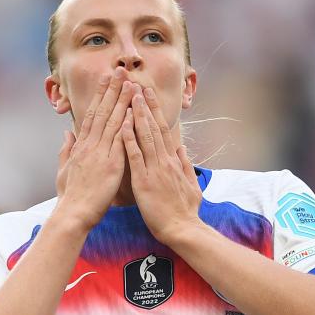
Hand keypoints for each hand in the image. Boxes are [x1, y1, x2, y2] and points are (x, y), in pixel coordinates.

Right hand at [55, 67, 132, 230]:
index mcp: (81, 146)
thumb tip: (67, 133)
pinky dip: (126, 123)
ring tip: (130, 82)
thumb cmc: (70, 196)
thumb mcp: (64, 170)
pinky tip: (133, 110)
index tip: (106, 79)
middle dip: (112, 89)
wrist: (73, 214)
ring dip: (122, 100)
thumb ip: (66, 150)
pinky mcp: (111, 165)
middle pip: (102, 112)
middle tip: (120, 70)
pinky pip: (120, 140)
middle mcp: (90, 145)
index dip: (100, 95)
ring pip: (112, 121)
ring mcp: (100, 154)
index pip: (92, 114)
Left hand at [122, 84, 203, 244]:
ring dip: (137, 115)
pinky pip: (135, 156)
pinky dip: (129, 139)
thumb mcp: (192, 185)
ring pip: (145, 136)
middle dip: (144, 105)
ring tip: (130, 95)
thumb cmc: (186, 211)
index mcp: (173, 161)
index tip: (147, 94)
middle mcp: (164, 161)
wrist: (183, 229)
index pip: (163, 130)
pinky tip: (123, 125)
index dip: (154, 111)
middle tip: (136, 85)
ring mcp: (154, 170)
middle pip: (154, 127)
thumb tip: (182, 149)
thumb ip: (186, 166)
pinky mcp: (144, 181)